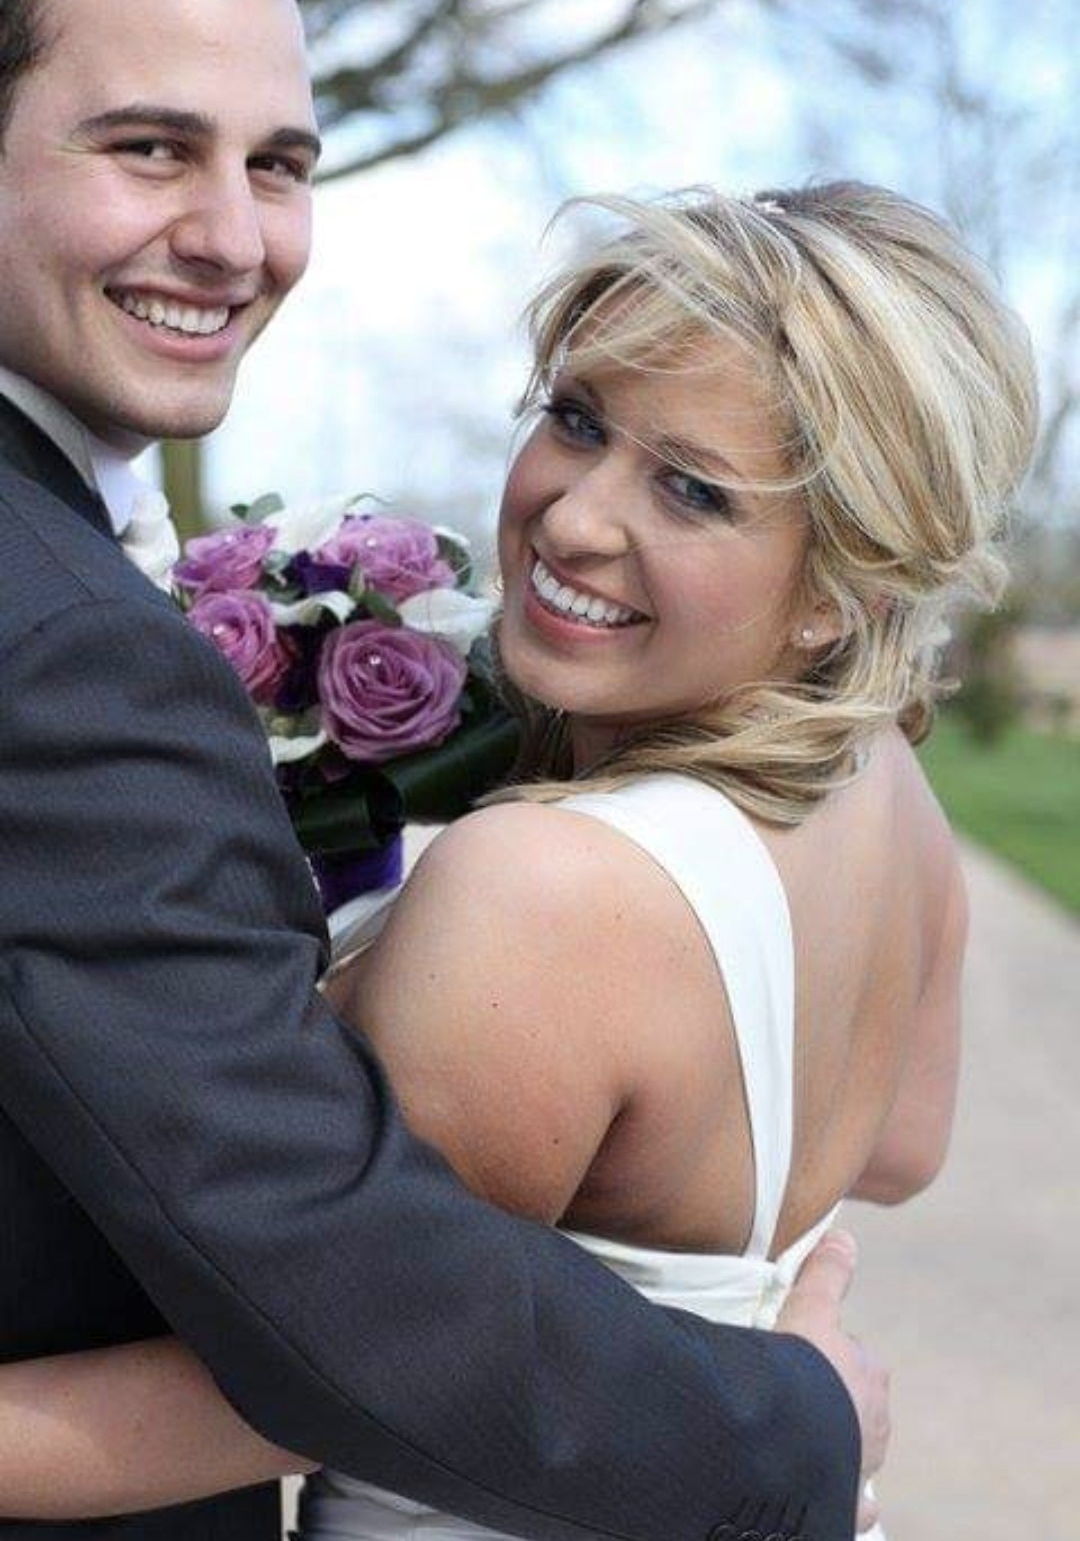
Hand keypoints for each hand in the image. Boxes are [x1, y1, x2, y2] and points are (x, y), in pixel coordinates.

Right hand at [776, 1229, 888, 1533]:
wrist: (795, 1439)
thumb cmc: (802, 1374)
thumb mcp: (810, 1311)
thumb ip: (825, 1274)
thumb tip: (844, 1235)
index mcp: (869, 1377)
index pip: (853, 1360)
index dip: (825, 1358)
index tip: (799, 1361)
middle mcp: (874, 1423)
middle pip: (854, 1406)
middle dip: (832, 1403)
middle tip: (790, 1398)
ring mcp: (863, 1466)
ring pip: (853, 1452)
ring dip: (834, 1447)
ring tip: (796, 1441)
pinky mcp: (847, 1503)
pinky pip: (849, 1503)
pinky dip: (841, 1498)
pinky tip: (822, 1491)